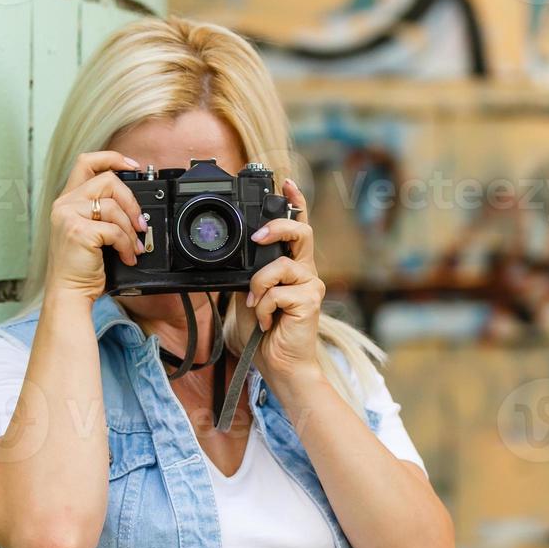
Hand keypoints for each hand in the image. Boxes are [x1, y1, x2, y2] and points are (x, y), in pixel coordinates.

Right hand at [44, 151, 148, 302]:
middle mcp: (64, 204)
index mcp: (67, 201)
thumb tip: (134, 208)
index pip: (86, 162)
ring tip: (133, 247)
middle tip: (140, 224)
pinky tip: (126, 257)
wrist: (68, 293)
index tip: (133, 166)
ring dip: (131, 230)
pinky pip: (115, 230)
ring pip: (113, 207)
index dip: (112, 158)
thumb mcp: (89, 233)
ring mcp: (69, 217)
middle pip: (108, 180)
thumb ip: (102, 214)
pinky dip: (127, 245)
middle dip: (131, 202)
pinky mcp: (79, 232)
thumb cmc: (80, 268)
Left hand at [241, 178, 326, 384]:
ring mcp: (310, 285)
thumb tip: (238, 259)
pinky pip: (277, 292)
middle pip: (300, 232)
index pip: (298, 228)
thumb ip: (250, 274)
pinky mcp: (310, 300)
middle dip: (277, 227)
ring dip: (259, 287)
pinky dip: (264, 308)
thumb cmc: (266, 333)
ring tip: (257, 306)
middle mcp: (306, 271)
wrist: (280, 364)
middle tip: (258, 235)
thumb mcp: (250, 296)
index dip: (295, 203)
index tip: (286, 183)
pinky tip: (268, 321)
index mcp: (293, 267)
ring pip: (279, 266)